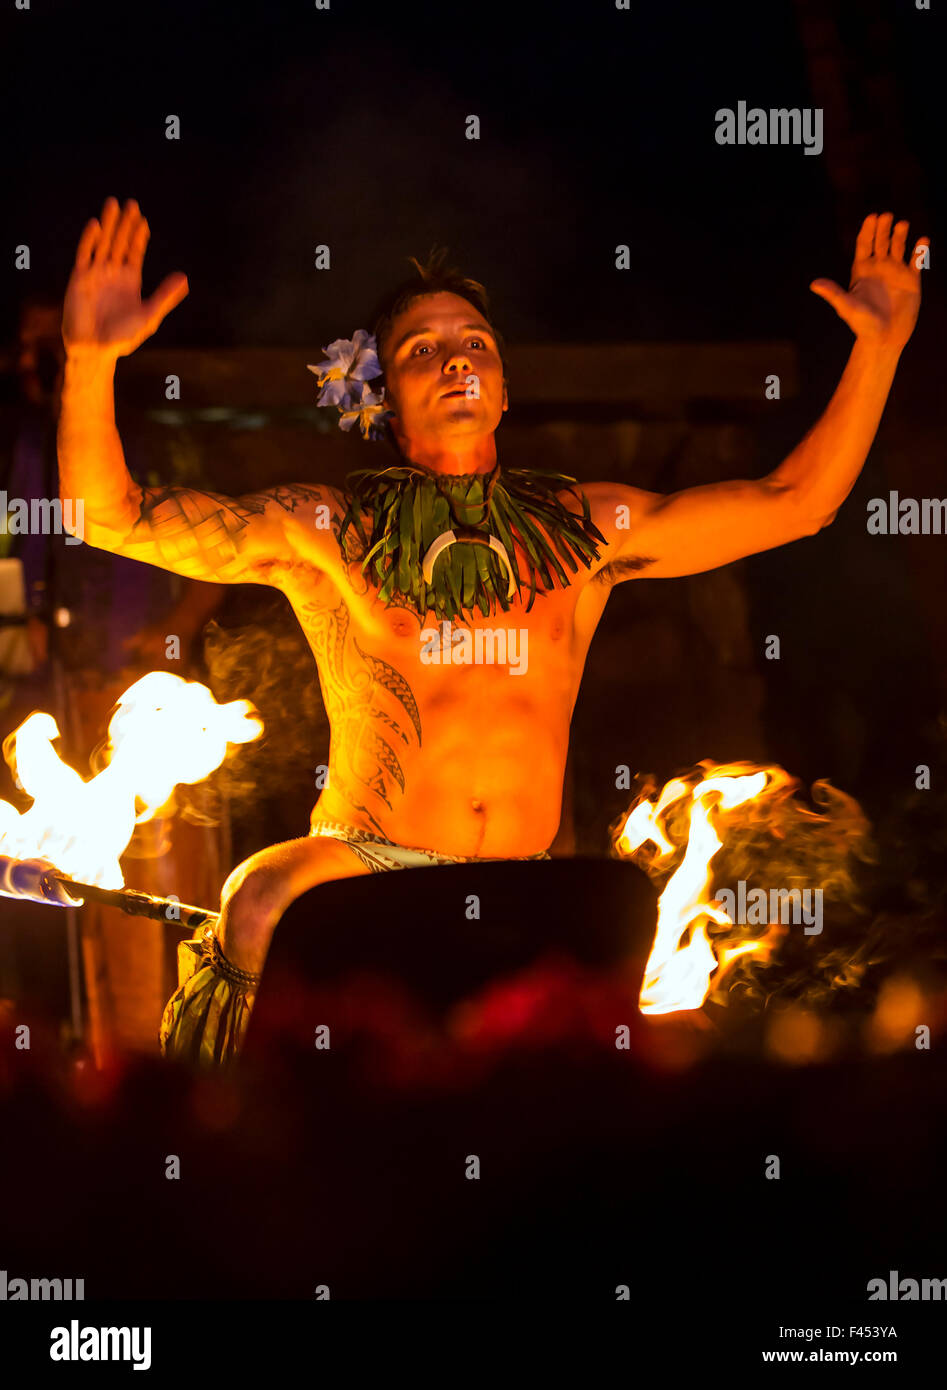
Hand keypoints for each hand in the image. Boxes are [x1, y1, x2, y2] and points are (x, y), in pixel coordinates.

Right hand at [62, 197, 188, 356]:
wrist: (95, 348)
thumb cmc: (123, 337)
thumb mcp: (149, 314)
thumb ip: (165, 296)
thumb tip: (185, 278)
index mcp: (129, 281)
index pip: (134, 253)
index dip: (139, 237)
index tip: (143, 220)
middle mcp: (112, 274)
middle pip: (120, 243)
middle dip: (126, 225)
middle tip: (131, 204)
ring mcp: (96, 274)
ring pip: (103, 243)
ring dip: (109, 225)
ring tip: (113, 204)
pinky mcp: (80, 278)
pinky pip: (85, 255)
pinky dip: (89, 240)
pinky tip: (96, 225)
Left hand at [809, 212, 927, 350]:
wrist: (883, 338)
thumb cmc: (862, 324)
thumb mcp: (846, 306)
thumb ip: (833, 293)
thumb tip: (813, 284)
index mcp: (862, 270)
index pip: (864, 244)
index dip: (868, 230)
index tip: (872, 217)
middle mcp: (879, 267)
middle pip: (881, 241)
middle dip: (883, 228)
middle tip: (886, 216)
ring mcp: (896, 272)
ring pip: (899, 247)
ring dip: (900, 235)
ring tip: (902, 224)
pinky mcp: (911, 280)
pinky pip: (916, 260)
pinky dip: (920, 250)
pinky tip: (923, 240)